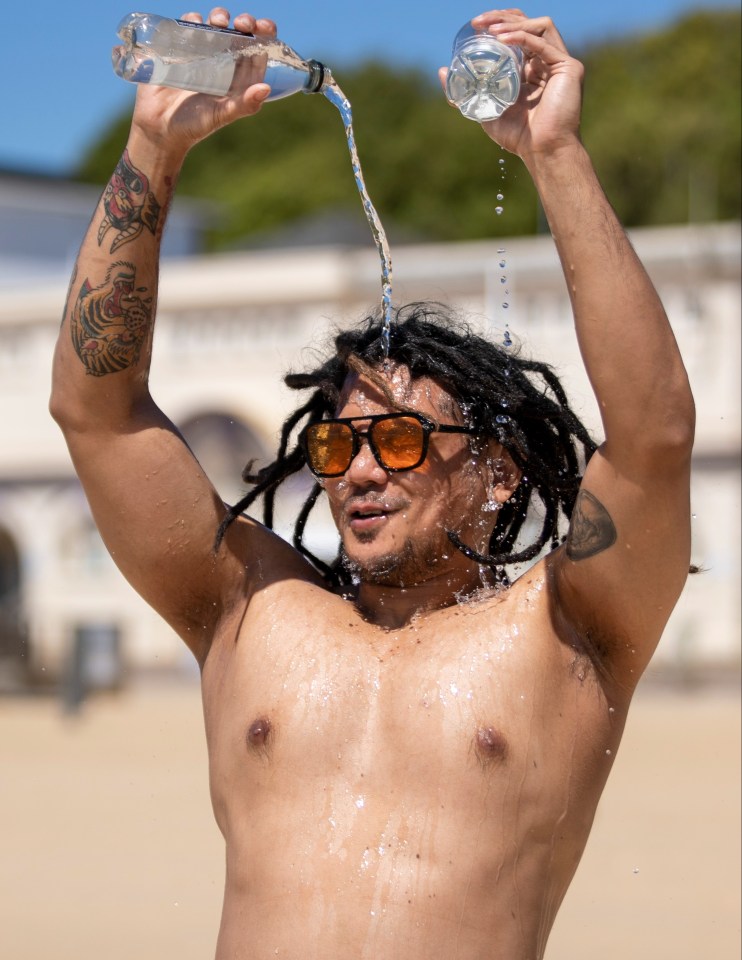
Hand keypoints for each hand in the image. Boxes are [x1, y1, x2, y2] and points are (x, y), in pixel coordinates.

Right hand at [130, 8, 276, 156]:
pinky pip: (189, 26)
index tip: (262, 27)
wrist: (159, 127)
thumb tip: (265, 88)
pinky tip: (194, 23)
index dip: (264, 34)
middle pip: (239, 33)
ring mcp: (202, 54)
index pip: (258, 51)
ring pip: (215, 25)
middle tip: (241, 23)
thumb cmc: (194, 125)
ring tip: (218, 22)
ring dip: (219, 17)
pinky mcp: (181, 48)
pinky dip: (192, 19)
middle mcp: (224, 63)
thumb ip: (244, 105)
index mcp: (239, 78)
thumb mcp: (221, 115)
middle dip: (244, 22)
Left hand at [439, 10, 583, 159]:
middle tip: (479, 23)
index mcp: (531, 68)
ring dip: (512, 23)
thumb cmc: (519, 137)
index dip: (498, 23)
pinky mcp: (569, 67)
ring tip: (491, 31)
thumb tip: (441, 71)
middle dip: (502, 17)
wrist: (542, 151)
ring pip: (539, 25)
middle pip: (527, 23)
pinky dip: (522, 37)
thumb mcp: (484, 110)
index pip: (517, 33)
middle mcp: (546, 61)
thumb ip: (465, 93)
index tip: (476, 26)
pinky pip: (543, 42)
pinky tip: (502, 40)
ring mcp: (559, 63)